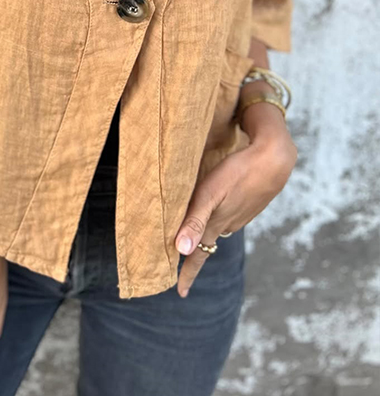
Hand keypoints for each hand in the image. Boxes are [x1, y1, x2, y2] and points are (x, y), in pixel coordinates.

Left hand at [174, 108, 296, 297]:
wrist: (275, 160)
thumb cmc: (238, 173)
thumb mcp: (210, 193)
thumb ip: (195, 220)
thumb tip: (181, 250)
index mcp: (216, 224)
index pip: (197, 255)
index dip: (187, 274)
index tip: (179, 292)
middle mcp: (227, 224)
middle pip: (205, 244)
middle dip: (192, 255)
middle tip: (179, 267)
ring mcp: (239, 215)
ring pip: (216, 230)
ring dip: (203, 236)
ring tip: (191, 240)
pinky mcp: (246, 204)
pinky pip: (225, 218)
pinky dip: (214, 221)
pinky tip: (213, 213)